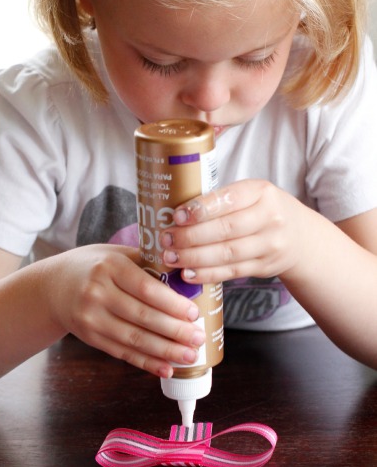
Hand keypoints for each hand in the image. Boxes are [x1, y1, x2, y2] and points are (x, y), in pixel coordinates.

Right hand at [48, 244, 206, 377]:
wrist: (53, 287)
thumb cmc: (94, 267)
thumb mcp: (115, 254)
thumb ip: (148, 263)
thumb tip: (187, 277)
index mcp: (109, 267)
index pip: (146, 289)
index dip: (172, 304)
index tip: (194, 313)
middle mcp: (97, 293)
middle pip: (143, 317)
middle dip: (175, 331)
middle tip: (198, 338)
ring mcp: (91, 319)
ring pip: (134, 339)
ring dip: (165, 351)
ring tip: (189, 356)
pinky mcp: (90, 338)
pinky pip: (123, 353)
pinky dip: (146, 363)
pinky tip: (166, 368)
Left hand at [160, 179, 311, 283]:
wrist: (301, 237)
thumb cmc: (263, 211)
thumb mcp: (252, 194)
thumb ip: (222, 200)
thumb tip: (175, 213)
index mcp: (262, 192)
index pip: (229, 199)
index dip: (201, 209)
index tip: (177, 215)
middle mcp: (270, 218)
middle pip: (225, 229)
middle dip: (191, 236)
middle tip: (166, 239)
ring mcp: (270, 245)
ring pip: (227, 253)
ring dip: (194, 258)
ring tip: (171, 257)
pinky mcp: (265, 267)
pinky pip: (232, 272)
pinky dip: (207, 274)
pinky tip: (188, 274)